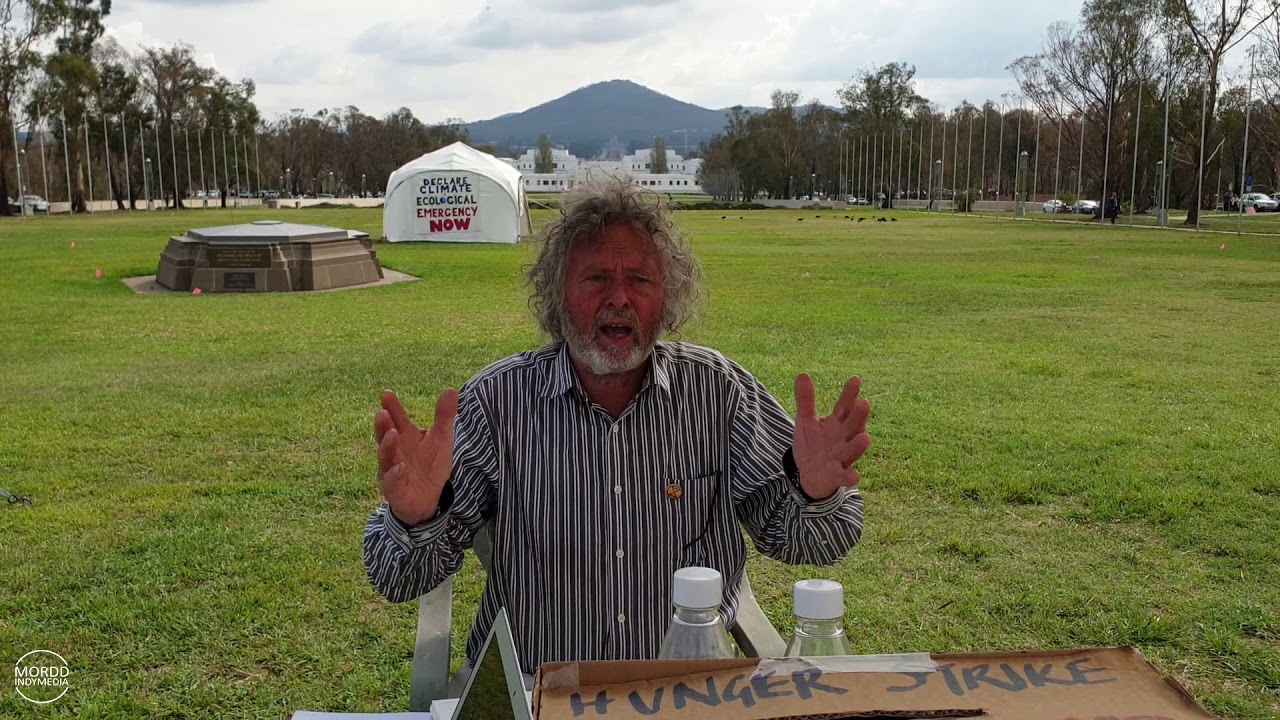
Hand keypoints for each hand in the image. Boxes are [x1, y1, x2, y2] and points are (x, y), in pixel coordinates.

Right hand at [374, 389, 458, 526]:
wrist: (429, 498)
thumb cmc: (430, 465)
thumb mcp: (442, 439)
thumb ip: (444, 416)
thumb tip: (452, 390)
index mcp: (405, 436)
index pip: (397, 419)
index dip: (392, 407)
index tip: (387, 394)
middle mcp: (394, 451)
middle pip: (385, 436)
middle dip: (383, 426)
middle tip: (382, 413)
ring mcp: (391, 470)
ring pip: (386, 458)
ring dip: (387, 446)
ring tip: (392, 434)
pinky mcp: (395, 489)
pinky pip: (393, 482)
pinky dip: (396, 475)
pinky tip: (401, 468)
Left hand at [791, 374, 871, 500]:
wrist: (811, 475)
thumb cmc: (813, 445)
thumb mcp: (806, 422)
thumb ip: (806, 401)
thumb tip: (802, 374)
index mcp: (837, 423)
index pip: (844, 406)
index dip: (849, 394)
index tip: (855, 379)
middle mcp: (843, 438)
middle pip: (853, 426)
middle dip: (859, 416)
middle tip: (864, 403)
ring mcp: (842, 457)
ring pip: (852, 450)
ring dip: (858, 445)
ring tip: (865, 437)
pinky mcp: (837, 475)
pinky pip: (846, 476)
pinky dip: (850, 476)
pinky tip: (855, 477)